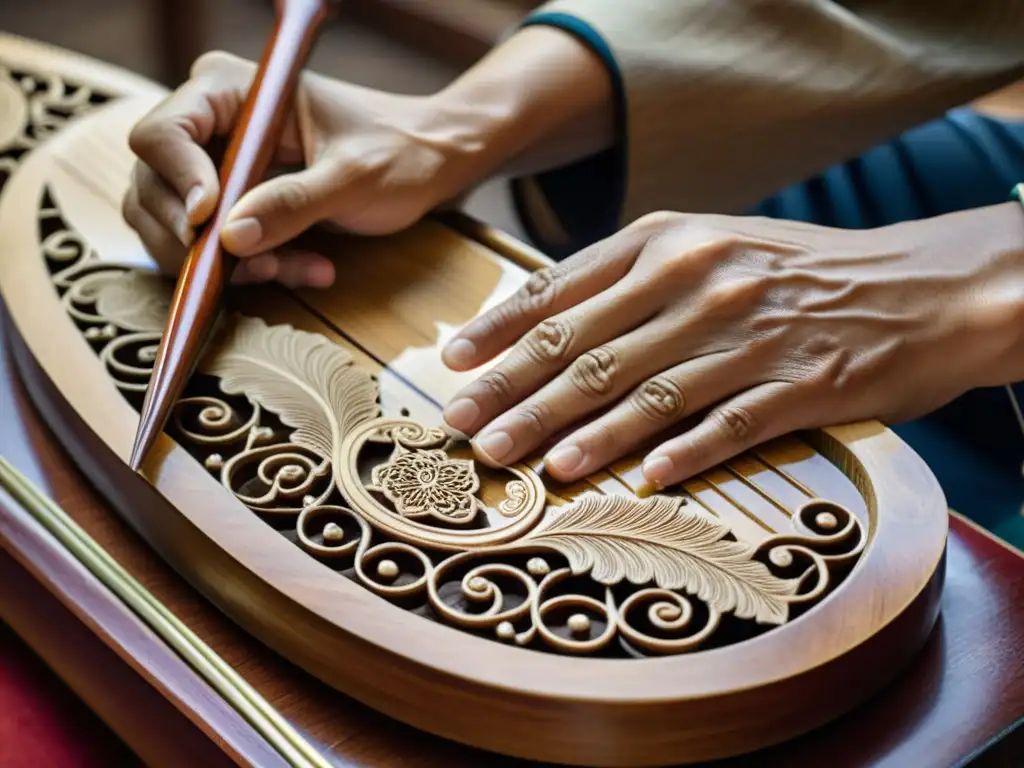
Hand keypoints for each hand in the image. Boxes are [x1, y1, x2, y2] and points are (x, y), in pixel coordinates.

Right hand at [122, 51, 488, 286]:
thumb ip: (294, 202)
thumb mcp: (354, 178)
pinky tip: (305, 269)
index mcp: (230, 90)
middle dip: (203, 240)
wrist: (427, 162)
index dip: (177, 183)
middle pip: (155, 188)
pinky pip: (210, 246)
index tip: (212, 222)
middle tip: (262, 266)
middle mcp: (209, 122)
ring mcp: (213, 163)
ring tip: (297, 268)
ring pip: (174, 226)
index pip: (162, 134)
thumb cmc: (398, 152)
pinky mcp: (229, 201)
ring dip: (227, 263)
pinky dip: (248, 268)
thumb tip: (231, 236)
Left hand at [440, 205, 1023, 488]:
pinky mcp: (798, 384)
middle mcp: (700, 282)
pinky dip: (678, 453)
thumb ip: (629, 276)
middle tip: (467, 431)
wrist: (918, 284)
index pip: (563, 289)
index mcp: (669, 242)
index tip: (455, 364)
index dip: (502, 330)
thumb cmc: (794, 270)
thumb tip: (542, 319)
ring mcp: (749, 334)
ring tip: (530, 464)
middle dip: (517, 393)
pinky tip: (638, 479)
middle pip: (589, 347)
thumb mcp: (708, 244)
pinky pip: (725, 425)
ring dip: (580, 433)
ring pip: (644, 391)